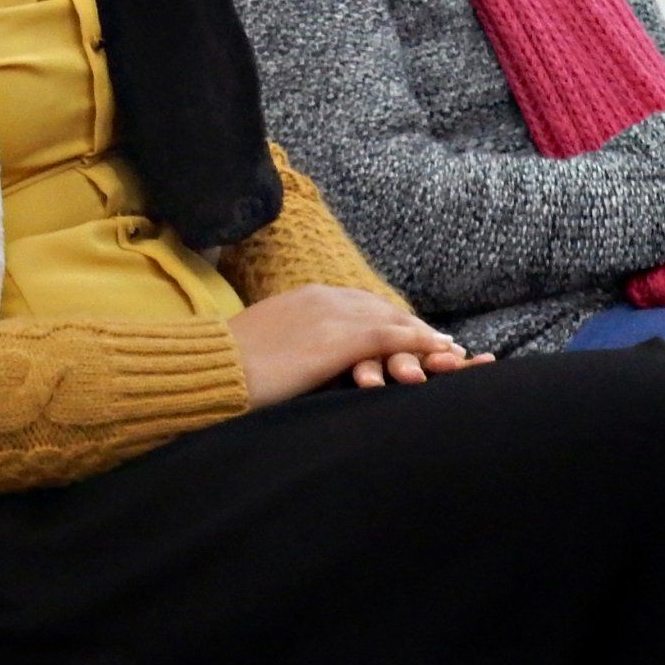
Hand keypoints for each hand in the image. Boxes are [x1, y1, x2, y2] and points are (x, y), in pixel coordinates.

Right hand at [230, 285, 492, 409]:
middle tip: (441, 346)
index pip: (359, 305)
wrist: (213, 367)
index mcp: (305, 298)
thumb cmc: (230, 366)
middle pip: (382, 310)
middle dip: (412, 328)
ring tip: (451, 354)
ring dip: (425, 338)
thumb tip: (293, 360)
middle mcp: (324, 298)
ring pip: (393, 322)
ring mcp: (334, 316)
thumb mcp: (266, 346)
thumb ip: (290, 345)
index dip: (386, 321)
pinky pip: (392, 337)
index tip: (406, 336)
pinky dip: (421, 343)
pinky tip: (442, 355)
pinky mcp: (340, 339)